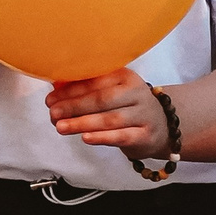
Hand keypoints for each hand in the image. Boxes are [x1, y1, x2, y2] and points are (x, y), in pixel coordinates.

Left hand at [46, 68, 173, 157]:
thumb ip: (86, 89)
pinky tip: (86, 138)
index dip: (70, 90)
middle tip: (53, 113)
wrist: (164, 126)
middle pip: (100, 99)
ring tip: (61, 126)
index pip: (95, 81)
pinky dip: (103, 137)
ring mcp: (143, 114)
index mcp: (124, 76)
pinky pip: (122, 136)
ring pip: (109, 118)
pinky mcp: (146, 135)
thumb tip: (55, 86)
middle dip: (73, 106)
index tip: (51, 99)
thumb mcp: (112, 92)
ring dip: (82, 123)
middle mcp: (136, 92)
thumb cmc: (128, 107)